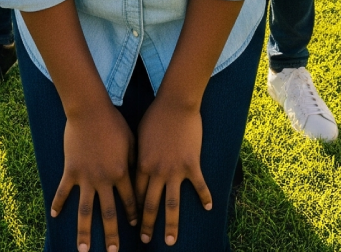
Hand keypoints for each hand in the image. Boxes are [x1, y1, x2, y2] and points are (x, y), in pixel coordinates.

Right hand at [51, 103, 136, 251]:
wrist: (90, 110)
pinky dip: (57, 204)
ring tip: (84, 250)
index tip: (137, 228)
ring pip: (84, 211)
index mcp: (122, 172)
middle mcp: (104, 179)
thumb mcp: (131, 141)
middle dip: (111, 235)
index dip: (134, 215)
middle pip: (108, 214)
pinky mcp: (70, 171)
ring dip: (84, 232)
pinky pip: (63, 191)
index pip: (130, 200)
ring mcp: (86, 177)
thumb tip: (139, 178)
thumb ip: (134, 161)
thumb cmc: (114, 122)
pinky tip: (53, 216)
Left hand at [135, 95, 211, 246]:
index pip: (135, 194)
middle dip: (147, 225)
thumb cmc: (154, 116)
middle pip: (151, 204)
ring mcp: (175, 170)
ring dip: (171, 224)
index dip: (134, 210)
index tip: (132, 224)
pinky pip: (199, 186)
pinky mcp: (192, 164)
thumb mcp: (138, 136)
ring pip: (172, 204)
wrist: (175, 103)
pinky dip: (204, 197)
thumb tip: (131, 168)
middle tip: (146, 241)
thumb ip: (137, 155)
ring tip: (171, 241)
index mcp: (142, 165)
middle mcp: (157, 172)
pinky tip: (209, 208)